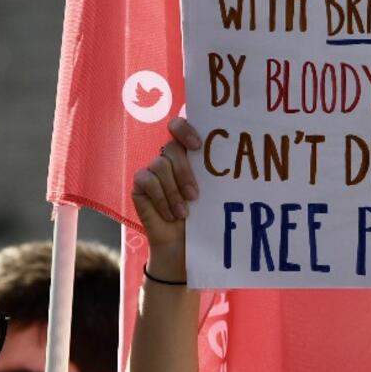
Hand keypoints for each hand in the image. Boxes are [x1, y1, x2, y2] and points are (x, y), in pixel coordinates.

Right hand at [131, 117, 201, 279]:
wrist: (183, 246)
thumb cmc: (202, 217)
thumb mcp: (211, 193)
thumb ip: (211, 172)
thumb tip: (230, 158)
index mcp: (188, 154)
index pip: (180, 125)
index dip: (185, 129)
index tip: (198, 146)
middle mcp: (168, 157)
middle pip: (172, 146)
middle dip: (184, 172)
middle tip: (195, 196)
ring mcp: (152, 169)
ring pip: (160, 164)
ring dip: (174, 191)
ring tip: (184, 212)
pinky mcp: (140, 184)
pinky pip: (147, 180)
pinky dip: (161, 199)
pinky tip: (170, 215)